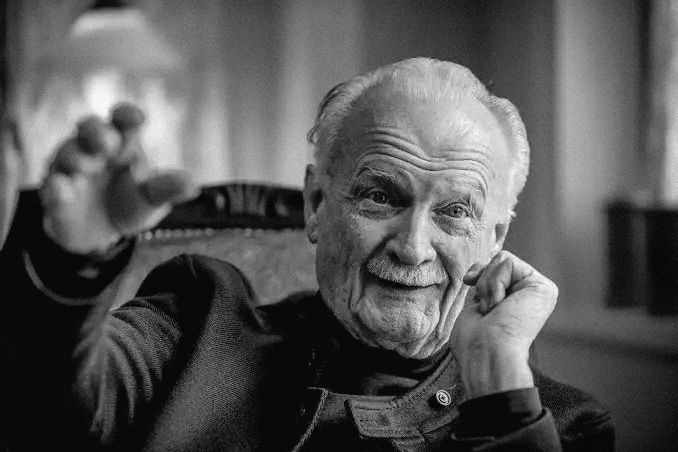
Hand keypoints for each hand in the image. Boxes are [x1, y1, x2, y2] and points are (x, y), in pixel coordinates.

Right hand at [39, 104, 197, 253]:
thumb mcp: (153, 198)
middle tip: (108, 142)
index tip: (137, 118)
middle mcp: (93, 150)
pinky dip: (56, 187)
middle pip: (89, 129)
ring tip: (85, 165)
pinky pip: (52, 187)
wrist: (104, 236)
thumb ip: (168, 188)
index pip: (122, 121)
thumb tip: (192, 184)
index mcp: (122, 144)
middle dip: (96, 132)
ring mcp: (71, 171)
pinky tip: (62, 188)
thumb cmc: (130, 204)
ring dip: (75, 157)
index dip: (127, 115)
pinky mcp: (55, 195)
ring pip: (66, 154)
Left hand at [451, 251, 557, 398]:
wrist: (485, 353)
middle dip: (482, 283)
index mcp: (516, 299)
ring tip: (494, 311)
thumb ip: (483, 283)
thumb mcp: (475, 302)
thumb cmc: (474, 339)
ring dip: (487, 286)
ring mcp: (540, 290)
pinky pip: (507, 261)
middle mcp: (531, 294)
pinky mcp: (544, 287)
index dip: (477, 276)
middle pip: (497, 260)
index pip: (493, 268)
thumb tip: (477, 269)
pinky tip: (502, 306)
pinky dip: (494, 284)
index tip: (472, 290)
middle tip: (488, 311)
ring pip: (502, 258)